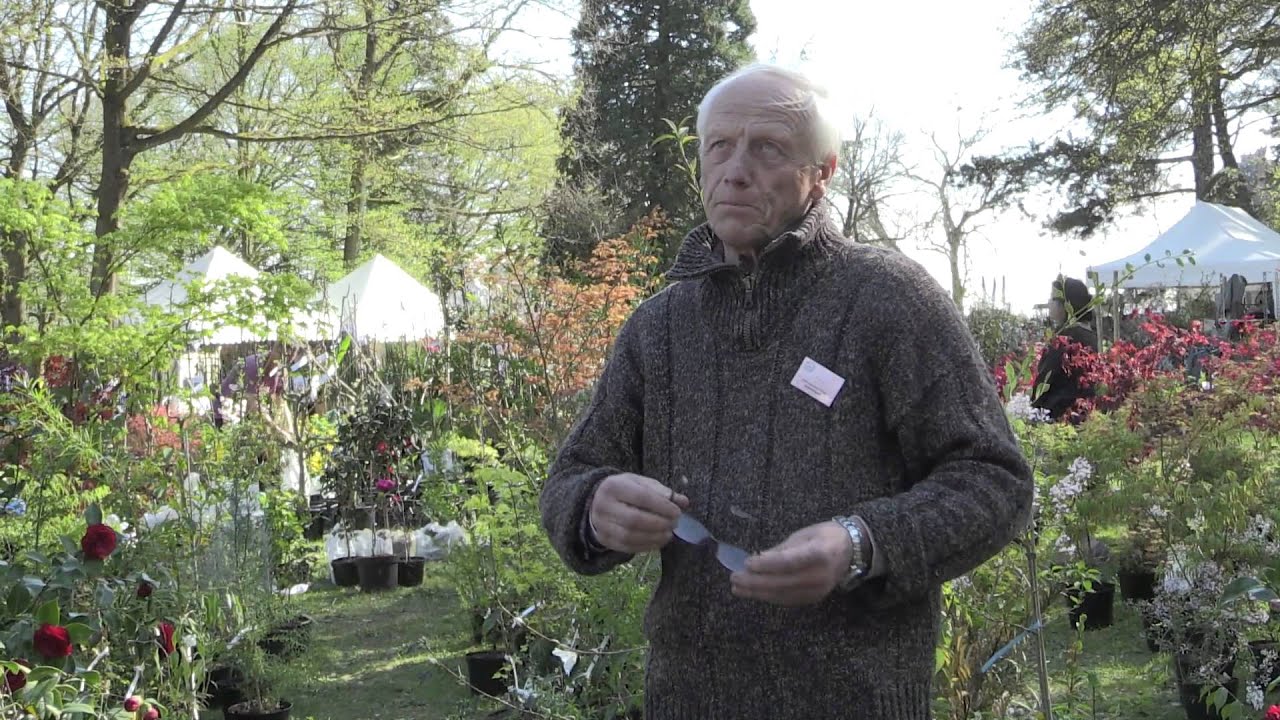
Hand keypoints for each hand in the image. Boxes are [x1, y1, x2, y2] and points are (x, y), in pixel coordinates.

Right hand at [588, 473, 688, 553]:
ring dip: (654, 537)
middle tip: (674, 524)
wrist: (596, 502)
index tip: (677, 512)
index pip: (641, 497)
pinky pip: (627, 547)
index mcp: (613, 486)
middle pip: (634, 519)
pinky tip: (659, 541)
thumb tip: (683, 501)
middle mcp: (603, 506)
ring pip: (630, 536)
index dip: (662, 506)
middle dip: (659, 524)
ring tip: (669, 533)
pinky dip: (647, 546)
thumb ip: (661, 491)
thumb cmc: (624, 491)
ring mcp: (602, 525)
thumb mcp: (640, 483)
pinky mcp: (604, 539)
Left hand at [730, 521, 852, 605]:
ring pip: (782, 595)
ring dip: (757, 593)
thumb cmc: (824, 537)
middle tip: (735, 578)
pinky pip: (787, 600)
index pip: (788, 562)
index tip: (747, 562)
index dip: (766, 564)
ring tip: (738, 588)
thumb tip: (757, 560)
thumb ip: (781, 549)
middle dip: (755, 581)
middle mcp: (820, 575)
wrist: (850, 551)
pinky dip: (769, 597)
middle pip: (782, 582)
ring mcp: (818, 590)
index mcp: (820, 553)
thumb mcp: (803, 534)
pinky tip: (754, 593)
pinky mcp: (814, 599)